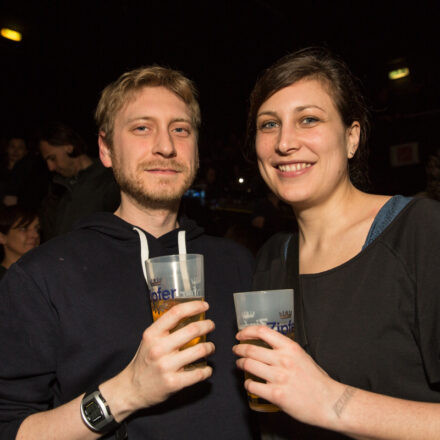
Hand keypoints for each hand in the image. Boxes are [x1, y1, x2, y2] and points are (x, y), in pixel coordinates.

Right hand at [107, 300, 214, 417]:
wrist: (132, 389)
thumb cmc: (144, 361)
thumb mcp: (149, 340)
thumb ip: (165, 329)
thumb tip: (190, 315)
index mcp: (152, 334)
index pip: (176, 313)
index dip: (194, 306)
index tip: (205, 306)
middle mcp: (158, 348)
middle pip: (192, 330)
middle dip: (207, 325)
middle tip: (211, 325)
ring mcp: (166, 366)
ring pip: (199, 350)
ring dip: (210, 347)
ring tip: (210, 347)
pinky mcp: (173, 383)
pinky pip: (199, 373)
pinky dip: (207, 370)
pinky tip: (207, 369)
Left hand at [233, 325, 343, 428]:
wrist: (329, 402)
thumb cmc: (317, 380)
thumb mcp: (302, 356)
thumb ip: (285, 350)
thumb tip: (267, 345)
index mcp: (290, 347)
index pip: (262, 331)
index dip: (247, 331)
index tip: (240, 334)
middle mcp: (283, 360)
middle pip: (251, 349)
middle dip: (239, 349)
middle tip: (236, 350)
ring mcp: (279, 377)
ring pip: (248, 365)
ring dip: (240, 364)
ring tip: (240, 364)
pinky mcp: (276, 395)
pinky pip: (252, 386)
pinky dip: (247, 384)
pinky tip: (250, 383)